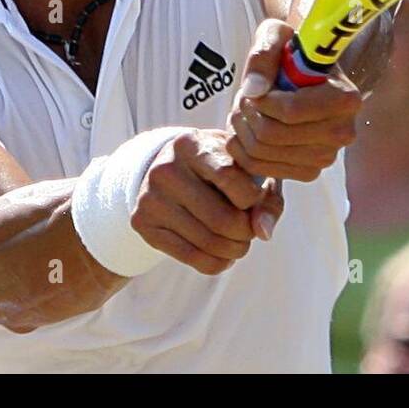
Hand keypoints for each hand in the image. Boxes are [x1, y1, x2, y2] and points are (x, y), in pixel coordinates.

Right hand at [131, 129, 284, 274]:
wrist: (170, 168)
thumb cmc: (220, 166)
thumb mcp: (246, 168)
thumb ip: (266, 197)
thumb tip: (263, 233)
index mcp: (191, 144)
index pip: (230, 179)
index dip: (254, 198)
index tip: (256, 198)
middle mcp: (165, 169)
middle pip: (222, 220)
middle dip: (247, 232)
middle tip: (251, 229)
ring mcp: (150, 197)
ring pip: (209, 244)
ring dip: (235, 250)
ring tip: (239, 241)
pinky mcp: (142, 223)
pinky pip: (192, 259)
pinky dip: (218, 263)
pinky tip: (224, 254)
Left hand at [225, 19, 361, 183]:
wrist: (303, 73)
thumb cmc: (292, 51)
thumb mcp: (276, 35)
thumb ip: (264, 53)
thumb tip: (254, 89)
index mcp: (345, 98)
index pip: (291, 112)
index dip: (261, 101)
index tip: (255, 87)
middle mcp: (343, 132)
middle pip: (272, 135)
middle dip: (247, 113)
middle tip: (244, 97)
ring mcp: (327, 156)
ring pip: (262, 153)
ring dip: (242, 128)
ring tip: (244, 109)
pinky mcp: (309, 171)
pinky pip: (260, 167)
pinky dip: (242, 149)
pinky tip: (245, 128)